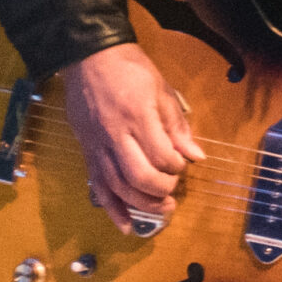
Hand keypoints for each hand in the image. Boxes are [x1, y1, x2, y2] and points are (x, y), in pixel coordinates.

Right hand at [62, 43, 205, 234]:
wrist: (88, 57)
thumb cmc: (130, 69)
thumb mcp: (161, 89)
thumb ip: (177, 125)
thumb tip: (196, 156)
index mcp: (138, 117)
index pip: (162, 156)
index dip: (176, 167)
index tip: (182, 164)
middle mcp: (115, 135)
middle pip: (138, 178)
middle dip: (160, 191)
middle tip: (172, 192)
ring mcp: (97, 145)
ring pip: (117, 187)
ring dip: (141, 205)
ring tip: (161, 209)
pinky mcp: (86, 152)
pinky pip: (97, 186)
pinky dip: (112, 208)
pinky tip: (126, 225)